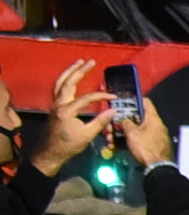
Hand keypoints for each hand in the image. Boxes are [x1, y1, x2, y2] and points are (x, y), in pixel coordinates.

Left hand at [27, 60, 115, 176]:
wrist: (50, 152)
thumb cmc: (68, 146)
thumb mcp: (87, 135)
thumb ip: (100, 121)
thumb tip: (113, 110)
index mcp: (67, 111)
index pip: (86, 98)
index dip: (101, 96)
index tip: (113, 97)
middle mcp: (59, 104)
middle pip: (68, 82)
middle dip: (80, 70)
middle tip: (91, 61)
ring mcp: (55, 104)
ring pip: (60, 82)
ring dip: (70, 71)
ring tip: (79, 62)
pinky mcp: (54, 106)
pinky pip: (58, 88)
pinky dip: (65, 80)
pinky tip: (71, 76)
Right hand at [118, 92, 173, 168]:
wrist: (157, 166)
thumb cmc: (145, 147)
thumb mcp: (132, 133)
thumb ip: (126, 123)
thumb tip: (123, 120)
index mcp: (153, 119)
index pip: (146, 102)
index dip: (135, 99)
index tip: (125, 100)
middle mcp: (157, 124)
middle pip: (141, 116)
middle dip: (128, 118)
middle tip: (117, 120)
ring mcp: (157, 134)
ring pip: (140, 127)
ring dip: (128, 129)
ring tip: (116, 133)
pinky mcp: (155, 143)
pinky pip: (142, 136)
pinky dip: (133, 137)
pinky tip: (123, 141)